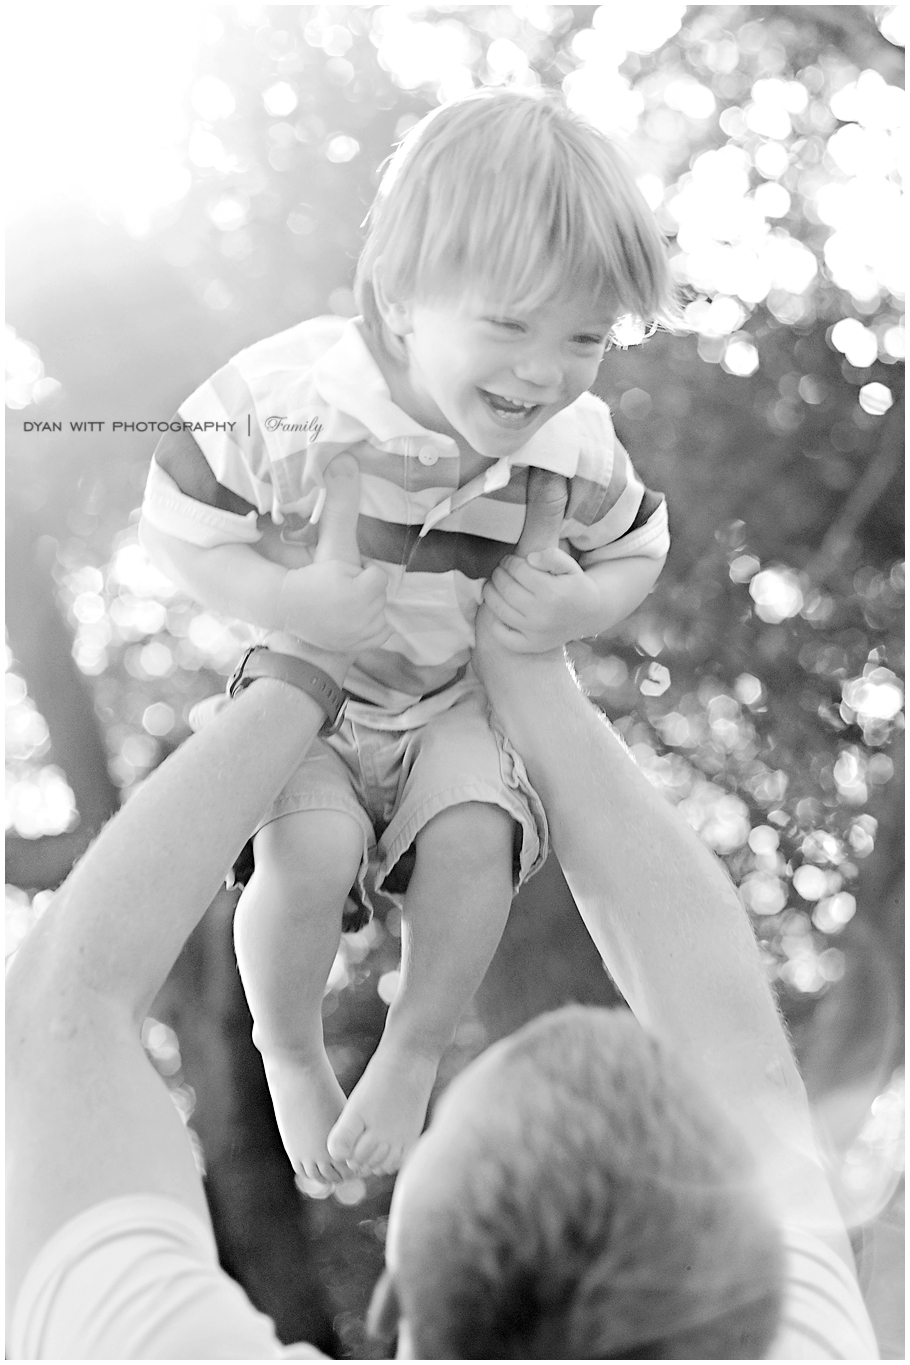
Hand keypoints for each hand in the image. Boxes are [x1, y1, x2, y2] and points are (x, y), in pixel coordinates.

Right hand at [276, 560, 390, 651]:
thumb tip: (379, 581)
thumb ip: (364, 570)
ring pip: (382, 616)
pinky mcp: (353, 645)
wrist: (289, 606)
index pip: (381, 577)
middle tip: (350, 586)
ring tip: (354, 603)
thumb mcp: (339, 565)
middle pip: (381, 597)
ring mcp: (359, 634)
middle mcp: (363, 616)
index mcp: (360, 593)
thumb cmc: (312, 581)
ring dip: (373, 608)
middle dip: (369, 588)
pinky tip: (370, 620)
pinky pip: (380, 637)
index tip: (358, 569)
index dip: (370, 568)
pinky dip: (378, 628)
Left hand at [481, 547, 598, 652]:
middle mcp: (542, 614)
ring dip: (490, 593)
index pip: (518, 570)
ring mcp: (535, 632)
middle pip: (506, 588)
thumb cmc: (575, 586)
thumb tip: (530, 558)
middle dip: (498, 575)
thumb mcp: (570, 566)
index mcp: (552, 592)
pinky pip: (503, 635)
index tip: (509, 560)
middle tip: (500, 571)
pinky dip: (495, 622)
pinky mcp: (531, 645)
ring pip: (499, 609)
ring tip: (493, 585)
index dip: (509, 562)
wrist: (590, 614)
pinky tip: (499, 609)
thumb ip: (552, 556)